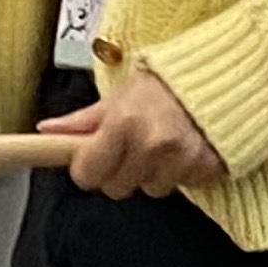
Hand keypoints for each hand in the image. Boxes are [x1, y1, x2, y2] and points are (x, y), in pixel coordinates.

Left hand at [39, 67, 224, 198]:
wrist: (221, 76)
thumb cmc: (166, 84)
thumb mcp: (118, 97)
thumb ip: (82, 121)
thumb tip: (46, 131)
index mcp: (123, 123)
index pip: (87, 173)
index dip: (87, 169)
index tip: (92, 160)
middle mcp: (152, 144)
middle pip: (116, 189)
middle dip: (118, 172)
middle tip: (131, 148)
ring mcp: (182, 159)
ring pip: (150, 190)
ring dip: (152, 173)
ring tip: (161, 145)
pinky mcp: (206, 169)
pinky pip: (182, 186)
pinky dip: (180, 172)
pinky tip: (184, 149)